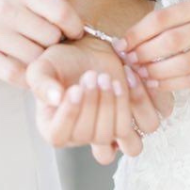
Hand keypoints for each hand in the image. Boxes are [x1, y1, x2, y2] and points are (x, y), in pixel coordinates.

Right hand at [0, 0, 85, 85]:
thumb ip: (36, 2)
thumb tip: (73, 21)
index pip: (61, 10)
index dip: (75, 27)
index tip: (75, 35)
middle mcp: (4, 9)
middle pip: (51, 37)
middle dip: (56, 47)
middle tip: (52, 52)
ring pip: (35, 57)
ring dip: (41, 64)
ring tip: (37, 63)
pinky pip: (14, 73)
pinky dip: (26, 79)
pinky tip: (26, 75)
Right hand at [28, 37, 163, 158]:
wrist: (90, 50)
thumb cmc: (62, 62)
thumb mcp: (43, 67)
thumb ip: (41, 83)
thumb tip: (54, 99)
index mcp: (55, 129)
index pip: (60, 136)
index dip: (70, 114)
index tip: (75, 88)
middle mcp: (84, 137)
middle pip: (96, 136)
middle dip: (96, 103)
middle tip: (93, 74)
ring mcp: (112, 131)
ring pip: (123, 139)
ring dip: (119, 108)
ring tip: (111, 79)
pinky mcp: (135, 118)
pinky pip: (148, 124)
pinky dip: (142, 101)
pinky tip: (129, 76)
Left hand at [123, 0, 189, 90]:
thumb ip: (183, 16)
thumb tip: (144, 32)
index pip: (161, 19)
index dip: (137, 33)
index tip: (122, 43)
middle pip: (166, 42)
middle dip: (140, 54)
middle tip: (126, 62)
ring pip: (178, 63)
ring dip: (153, 72)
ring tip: (139, 75)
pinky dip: (172, 83)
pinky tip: (158, 83)